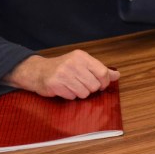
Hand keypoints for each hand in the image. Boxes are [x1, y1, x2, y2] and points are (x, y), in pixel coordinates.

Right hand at [4, 51, 119, 98]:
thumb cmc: (63, 68)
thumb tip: (117, 75)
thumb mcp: (82, 64)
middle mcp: (72, 63)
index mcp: (82, 57)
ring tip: (71, 86)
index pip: (103, 73)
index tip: (100, 85)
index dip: (104, 83)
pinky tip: (63, 89)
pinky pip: (71, 97)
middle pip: (94, 85)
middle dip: (90, 89)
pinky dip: (69, 95)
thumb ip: (100, 70)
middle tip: (81, 84)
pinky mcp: (55, 84)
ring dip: (79, 93)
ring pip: (84, 93)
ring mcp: (63, 74)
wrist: (37, 71)